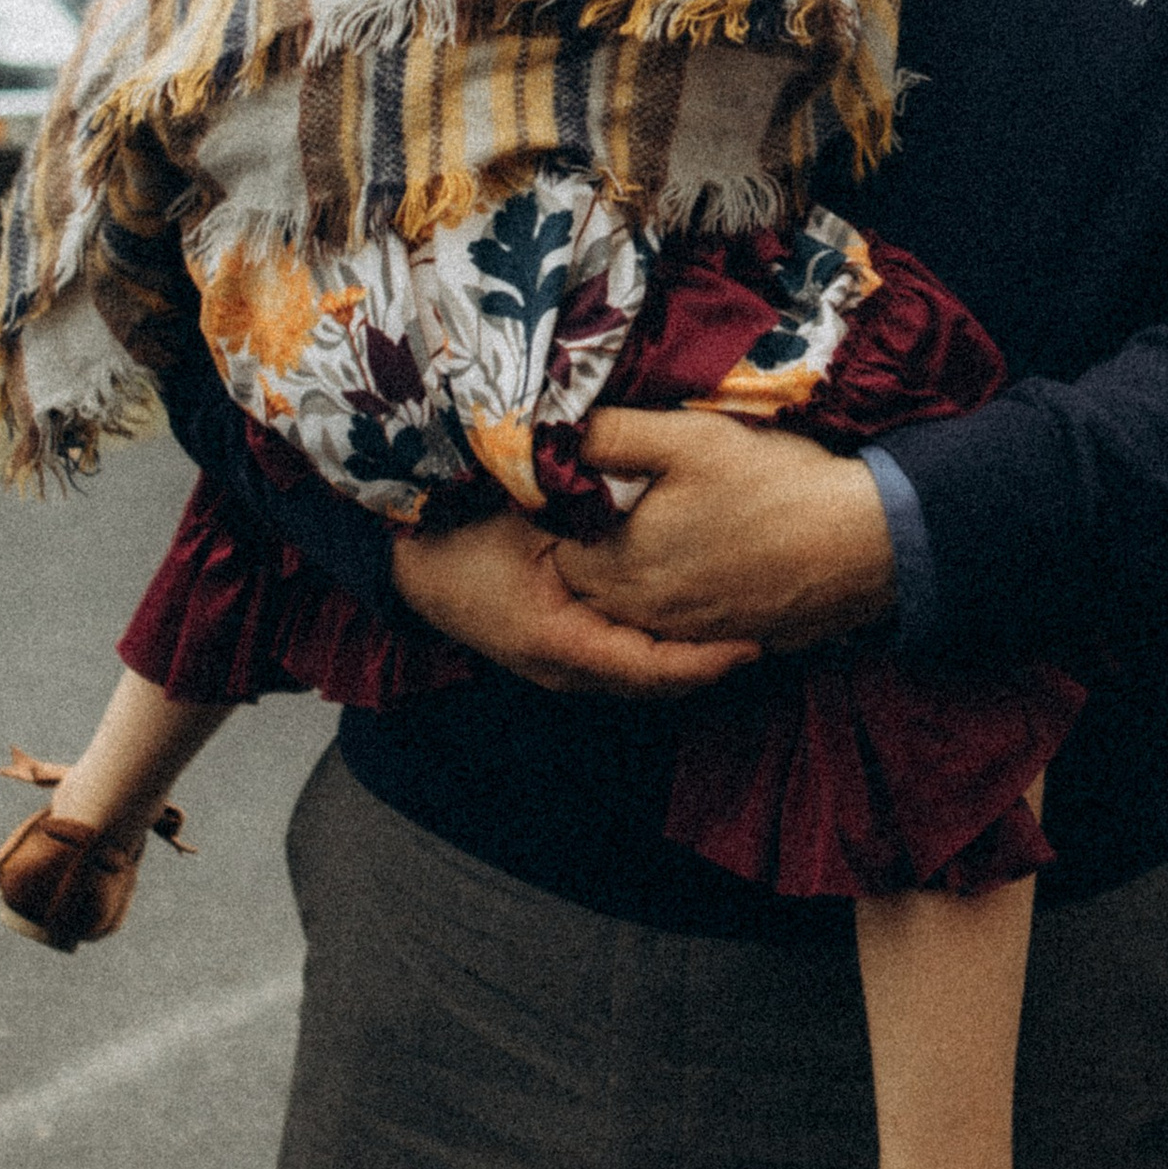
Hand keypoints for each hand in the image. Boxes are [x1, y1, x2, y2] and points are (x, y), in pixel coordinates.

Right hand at [388, 503, 757, 696]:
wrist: (400, 553)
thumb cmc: (458, 528)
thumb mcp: (525, 512)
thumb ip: (584, 507)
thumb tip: (647, 488)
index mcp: (558, 641)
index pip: (650, 668)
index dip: (706, 661)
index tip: (755, 643)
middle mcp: (561, 667)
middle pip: (652, 680)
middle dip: (707, 662)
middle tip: (767, 634)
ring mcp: (555, 665)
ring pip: (638, 673)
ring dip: (686, 657)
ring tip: (739, 630)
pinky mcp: (554, 650)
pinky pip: (619, 658)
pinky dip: (658, 647)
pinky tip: (688, 621)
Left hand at [560, 410, 897, 649]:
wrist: (862, 543)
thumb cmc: (774, 484)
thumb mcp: (691, 437)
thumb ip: (614, 435)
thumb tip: (558, 432)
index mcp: (620, 565)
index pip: (556, 546)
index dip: (565, 509)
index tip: (585, 480)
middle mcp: (642, 613)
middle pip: (588, 581)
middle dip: (592, 543)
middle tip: (618, 498)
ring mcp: (684, 634)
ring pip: (629, 606)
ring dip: (631, 573)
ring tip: (661, 525)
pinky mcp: (722, 641)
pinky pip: (675, 624)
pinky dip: (674, 594)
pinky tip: (702, 555)